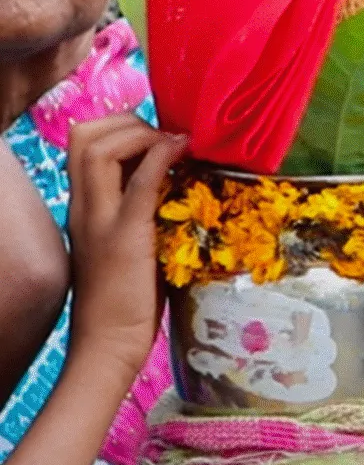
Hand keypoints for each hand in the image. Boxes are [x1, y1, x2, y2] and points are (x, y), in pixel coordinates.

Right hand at [64, 115, 182, 383]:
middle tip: (164, 137)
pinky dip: (159, 158)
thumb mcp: (128, 244)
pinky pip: (138, 184)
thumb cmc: (127, 299)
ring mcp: (101, 220)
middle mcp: (84, 207)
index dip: (117, 126)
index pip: (80, 143)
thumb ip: (139, 213)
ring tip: (173, 145)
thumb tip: (175, 185)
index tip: (154, 136)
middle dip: (126, 121)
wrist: (108, 342)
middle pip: (83, 137)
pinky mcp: (125, 237)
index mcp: (83, 207)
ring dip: (141, 135)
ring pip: (99, 150)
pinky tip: (182, 150)